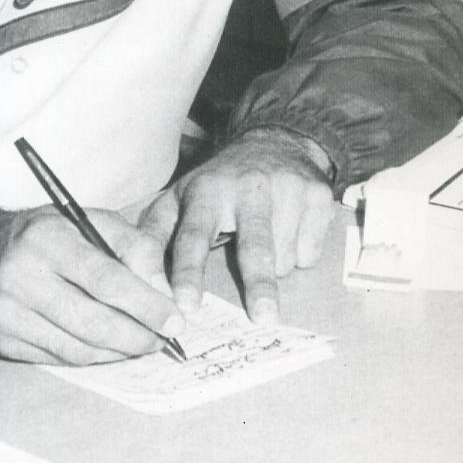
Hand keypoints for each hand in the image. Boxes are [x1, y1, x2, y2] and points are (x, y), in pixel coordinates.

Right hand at [0, 206, 184, 365]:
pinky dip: (92, 357)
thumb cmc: (46, 234)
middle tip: (163, 339)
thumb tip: (166, 295)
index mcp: (45, 239)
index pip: (104, 280)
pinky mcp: (0, 341)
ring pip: (76, 348)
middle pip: (91, 321)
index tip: (175, 320)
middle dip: (137, 336)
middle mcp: (18, 276)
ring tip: (142, 343)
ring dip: (118, 351)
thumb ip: (135, 248)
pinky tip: (109, 348)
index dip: (146, 305)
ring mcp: (4, 314)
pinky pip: (58, 359)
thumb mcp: (91, 221)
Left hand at [139, 128, 334, 326]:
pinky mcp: (319, 196)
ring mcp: (288, 188)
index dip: (189, 271)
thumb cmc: (217, 185)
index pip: (194, 235)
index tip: (186, 304)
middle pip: (255, 246)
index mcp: (206, 190)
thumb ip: (154, 238)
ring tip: (264, 240)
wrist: (276, 143)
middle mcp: (248, 186)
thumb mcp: (178, 200)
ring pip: (284, 258)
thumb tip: (143, 281)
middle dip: (258, 284)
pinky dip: (299, 256)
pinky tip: (289, 231)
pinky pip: (310, 252)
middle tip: (263, 319)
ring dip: (273, 269)